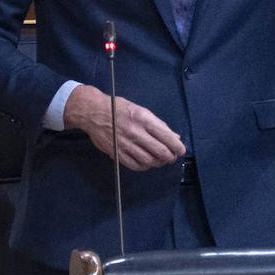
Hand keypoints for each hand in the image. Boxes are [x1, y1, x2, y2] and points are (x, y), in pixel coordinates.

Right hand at [64, 84, 185, 170]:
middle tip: (171, 156)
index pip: (167, 137)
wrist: (94, 112)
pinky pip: (135, 165)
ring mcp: (126, 144)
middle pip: (160, 152)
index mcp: (144, 119)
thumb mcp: (141, 110)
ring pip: (149, 161)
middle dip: (170, 157)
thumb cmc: (119, 108)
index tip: (181, 150)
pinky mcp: (117, 153)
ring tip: (160, 159)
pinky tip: (147, 162)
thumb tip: (174, 137)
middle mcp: (136, 132)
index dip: (177, 147)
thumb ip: (158, 124)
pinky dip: (144, 166)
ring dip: (158, 162)